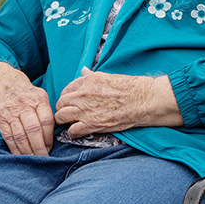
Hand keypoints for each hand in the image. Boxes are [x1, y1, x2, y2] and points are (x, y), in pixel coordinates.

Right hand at [0, 62, 53, 154]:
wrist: (0, 81)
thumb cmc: (24, 92)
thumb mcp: (38, 94)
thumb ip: (45, 112)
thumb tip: (52, 135)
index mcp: (38, 98)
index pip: (47, 121)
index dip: (49, 137)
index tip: (50, 147)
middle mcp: (24, 104)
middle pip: (34, 130)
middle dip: (40, 148)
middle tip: (44, 158)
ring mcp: (11, 111)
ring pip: (21, 136)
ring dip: (28, 151)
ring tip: (33, 159)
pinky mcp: (0, 118)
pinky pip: (9, 137)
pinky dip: (15, 149)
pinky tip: (20, 155)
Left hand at [56, 68, 181, 136]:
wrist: (143, 100)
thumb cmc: (130, 87)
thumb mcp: (108, 76)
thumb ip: (92, 76)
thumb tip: (83, 70)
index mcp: (87, 81)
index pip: (66, 89)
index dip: (67, 96)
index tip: (70, 101)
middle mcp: (82, 95)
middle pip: (60, 103)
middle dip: (62, 108)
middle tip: (68, 112)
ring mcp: (85, 110)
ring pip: (61, 116)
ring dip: (63, 120)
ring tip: (69, 122)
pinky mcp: (92, 124)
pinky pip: (72, 131)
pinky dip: (73, 133)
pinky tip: (77, 131)